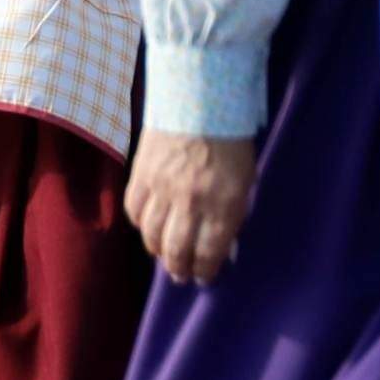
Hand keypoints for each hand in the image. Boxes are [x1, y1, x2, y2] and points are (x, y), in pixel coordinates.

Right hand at [126, 130, 259, 284]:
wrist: (200, 101)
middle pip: (177, 251)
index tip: (204, 278)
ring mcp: (162, 189)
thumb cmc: (231, 143)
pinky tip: (148, 226)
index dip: (205, 271)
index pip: (209, 253)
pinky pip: (134, 210)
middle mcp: (191, 202)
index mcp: (223, 206)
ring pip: (152, 235)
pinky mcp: (141, 174)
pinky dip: (140, 224)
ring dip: (158, 251)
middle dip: (180, 269)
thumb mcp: (244, 183)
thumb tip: (223, 247)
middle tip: (181, 275)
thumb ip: (232, 216)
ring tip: (164, 255)